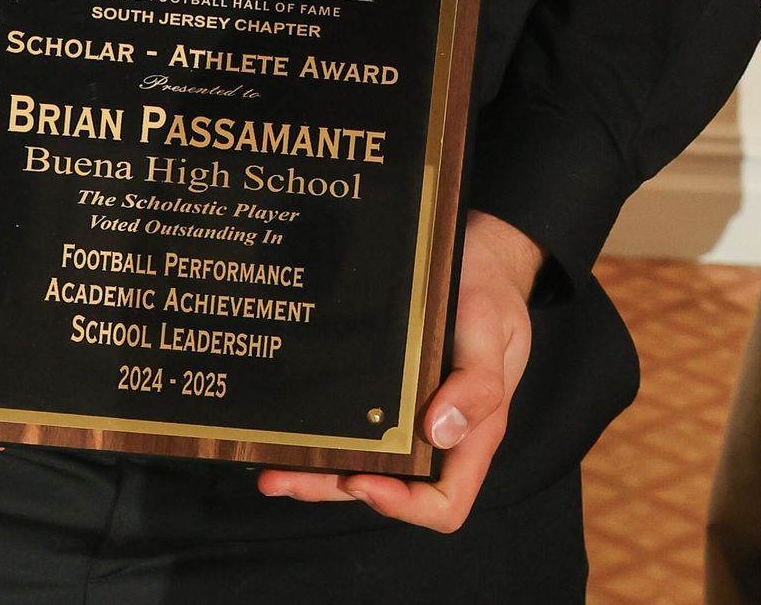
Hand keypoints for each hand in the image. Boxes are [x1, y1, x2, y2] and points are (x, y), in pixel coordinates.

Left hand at [257, 210, 541, 532]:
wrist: (482, 256)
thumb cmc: (490, 294)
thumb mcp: (491, 330)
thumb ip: (477, 383)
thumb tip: (440, 431)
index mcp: (472, 434)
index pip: (444, 502)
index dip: (404, 505)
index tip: (363, 480)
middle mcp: (437, 434)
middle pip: (389, 489)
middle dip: (335, 490)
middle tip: (280, 480)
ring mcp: (411, 415)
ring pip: (365, 462)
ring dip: (319, 473)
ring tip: (270, 470)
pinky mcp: (389, 391)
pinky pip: (359, 425)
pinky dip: (325, 434)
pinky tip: (291, 427)